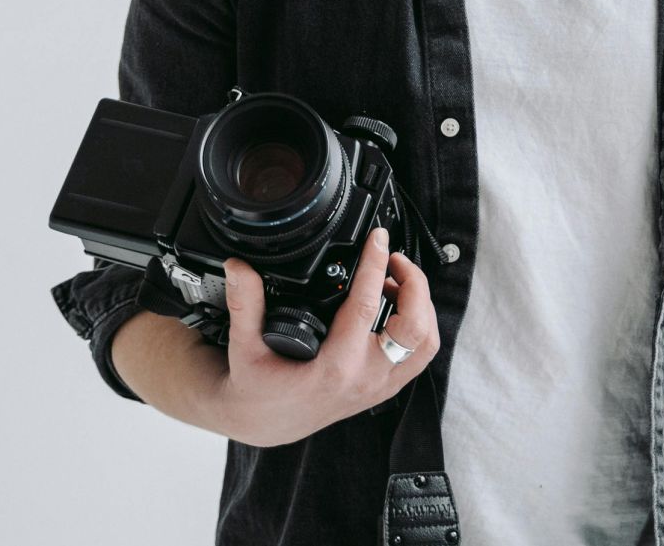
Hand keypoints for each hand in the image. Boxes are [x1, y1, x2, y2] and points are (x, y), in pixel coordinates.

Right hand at [212, 228, 440, 447]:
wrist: (263, 424)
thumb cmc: (256, 389)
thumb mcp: (244, 346)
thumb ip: (244, 304)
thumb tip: (238, 267)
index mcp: (334, 368)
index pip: (366, 306)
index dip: (375, 265)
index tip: (378, 239)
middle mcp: (364, 379)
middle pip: (414, 326)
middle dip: (413, 285)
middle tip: (394, 259)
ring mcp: (378, 387)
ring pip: (425, 343)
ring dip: (421, 305)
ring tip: (397, 281)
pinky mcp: (384, 389)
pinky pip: (419, 356)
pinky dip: (419, 326)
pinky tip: (397, 306)